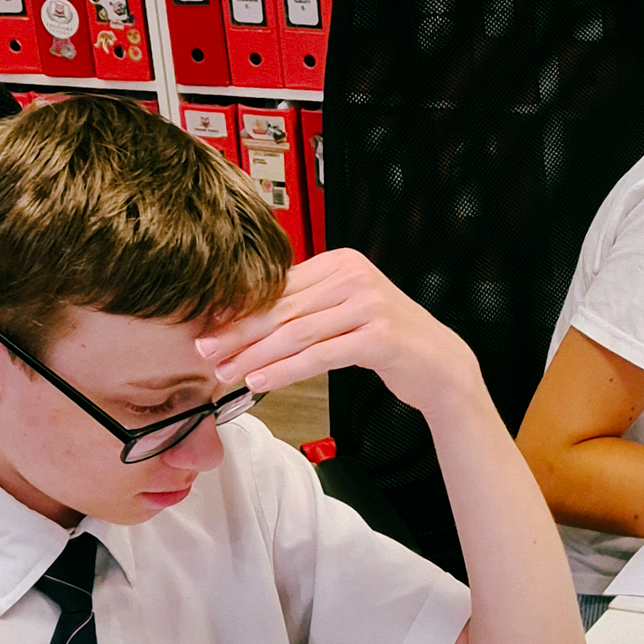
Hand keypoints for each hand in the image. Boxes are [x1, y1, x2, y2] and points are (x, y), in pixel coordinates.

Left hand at [198, 249, 481, 413]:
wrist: (438, 362)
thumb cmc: (384, 338)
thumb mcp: (344, 309)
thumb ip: (304, 306)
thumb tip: (240, 320)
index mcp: (341, 261)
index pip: (278, 285)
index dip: (239, 308)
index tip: (207, 327)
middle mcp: (354, 276)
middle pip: (282, 308)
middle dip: (238, 332)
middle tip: (205, 352)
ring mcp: (369, 304)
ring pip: (296, 333)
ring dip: (255, 356)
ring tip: (227, 373)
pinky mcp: (378, 336)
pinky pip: (320, 355)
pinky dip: (285, 370)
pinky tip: (261, 382)